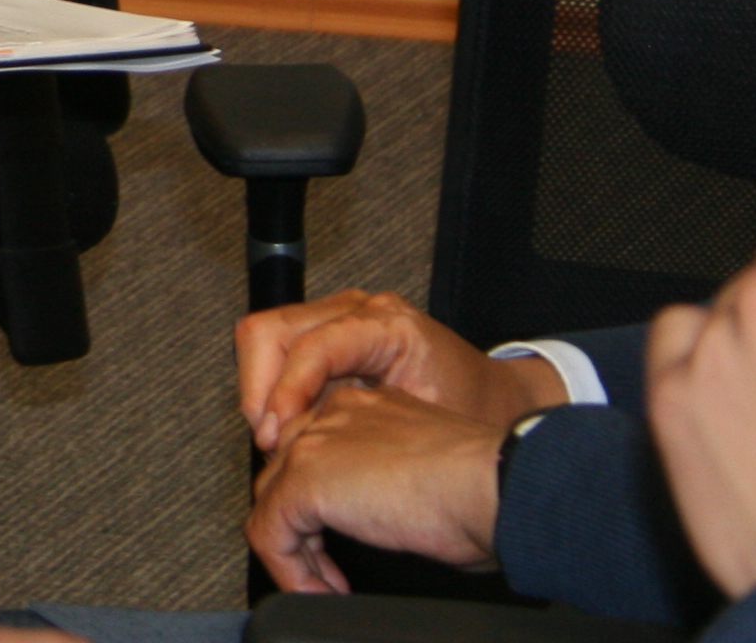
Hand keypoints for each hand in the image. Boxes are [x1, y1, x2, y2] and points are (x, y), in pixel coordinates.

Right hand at [238, 288, 561, 453]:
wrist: (496, 402)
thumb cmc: (473, 413)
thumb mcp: (425, 424)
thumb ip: (362, 426)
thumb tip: (298, 447)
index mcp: (386, 324)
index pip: (310, 344)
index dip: (284, 392)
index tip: (275, 436)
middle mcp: (356, 309)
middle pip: (270, 329)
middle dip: (258, 388)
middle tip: (268, 439)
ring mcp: (338, 315)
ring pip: (263, 336)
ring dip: (259, 388)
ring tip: (275, 436)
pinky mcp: (329, 331)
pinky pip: (278, 349)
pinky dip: (271, 387)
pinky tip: (287, 424)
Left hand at [246, 380, 508, 594]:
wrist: (497, 484)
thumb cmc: (488, 486)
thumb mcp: (430, 473)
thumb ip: (391, 480)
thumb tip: (384, 517)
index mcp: (364, 409)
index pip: (313, 449)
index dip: (317, 500)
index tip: (337, 538)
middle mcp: (332, 417)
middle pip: (283, 473)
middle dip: (299, 527)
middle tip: (324, 569)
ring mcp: (313, 446)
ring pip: (271, 502)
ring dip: (294, 553)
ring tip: (321, 586)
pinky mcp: (306, 483)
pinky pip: (269, 534)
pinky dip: (288, 571)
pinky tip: (319, 591)